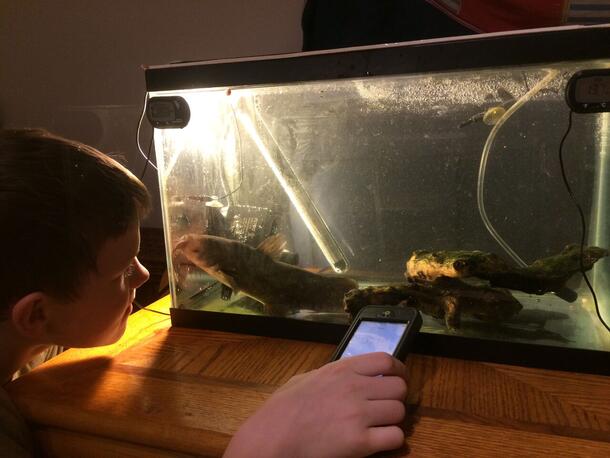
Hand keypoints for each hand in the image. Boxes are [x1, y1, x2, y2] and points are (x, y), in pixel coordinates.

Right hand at [223, 352, 406, 457]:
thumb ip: (332, 374)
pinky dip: (391, 440)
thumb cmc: (282, 410)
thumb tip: (350, 374)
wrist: (272, 439)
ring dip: (393, 420)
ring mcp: (359, 415)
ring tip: (379, 425)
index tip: (399, 378)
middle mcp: (354, 388)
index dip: (399, 370)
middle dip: (396, 398)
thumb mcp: (306, 379)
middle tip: (386, 406)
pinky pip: (395, 437)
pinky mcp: (361, 443)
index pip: (386, 361)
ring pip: (400, 412)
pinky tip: (377, 441)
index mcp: (341, 370)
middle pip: (399, 388)